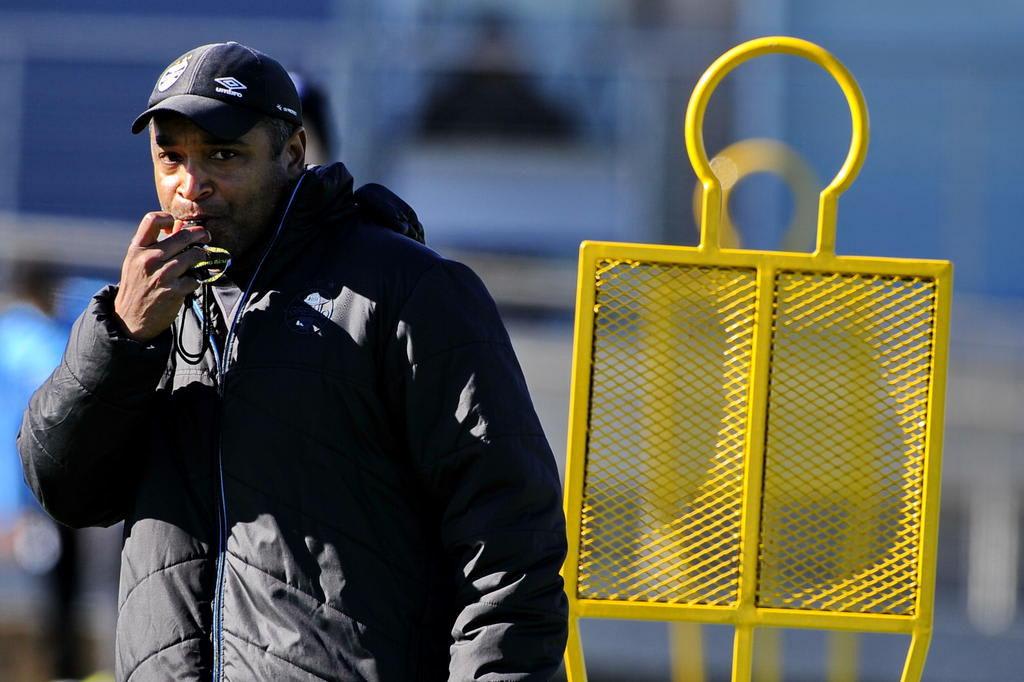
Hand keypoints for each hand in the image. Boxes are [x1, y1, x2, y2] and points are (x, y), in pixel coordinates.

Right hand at [113, 212, 210, 340]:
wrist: (130, 318)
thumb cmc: (137, 286)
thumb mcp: (138, 262)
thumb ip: (156, 245)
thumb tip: (181, 226)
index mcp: (137, 249)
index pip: (151, 220)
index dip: (167, 217)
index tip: (176, 224)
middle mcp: (149, 259)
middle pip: (182, 236)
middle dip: (199, 233)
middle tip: (205, 235)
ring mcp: (162, 275)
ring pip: (194, 255)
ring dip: (202, 255)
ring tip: (201, 257)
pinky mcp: (174, 290)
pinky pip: (195, 277)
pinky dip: (197, 278)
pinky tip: (191, 281)